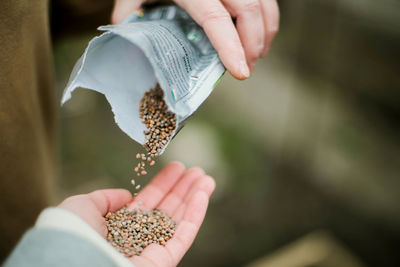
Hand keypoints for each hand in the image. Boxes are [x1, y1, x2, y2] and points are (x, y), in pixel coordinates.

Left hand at [59, 162, 215, 265]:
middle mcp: (138, 238)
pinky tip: (203, 194)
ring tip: (206, 178)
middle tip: (196, 170)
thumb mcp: (82, 206)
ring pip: (180, 221)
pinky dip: (196, 215)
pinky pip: (184, 236)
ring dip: (195, 198)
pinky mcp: (165, 261)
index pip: (148, 202)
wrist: (76, 262)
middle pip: (167, 209)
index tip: (176, 167)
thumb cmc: (73, 236)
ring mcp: (153, 250)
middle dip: (182, 189)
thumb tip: (127, 195)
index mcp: (119, 227)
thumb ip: (104, 197)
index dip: (163, 184)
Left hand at [111, 0, 279, 79]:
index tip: (241, 72)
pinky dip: (268, 15)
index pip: (215, 19)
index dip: (231, 47)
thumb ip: (129, 9)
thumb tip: (124, 34)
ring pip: (262, 2)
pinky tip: (261, 32)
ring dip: (265, 31)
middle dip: (252, 45)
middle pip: (248, 11)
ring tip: (257, 55)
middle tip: (247, 69)